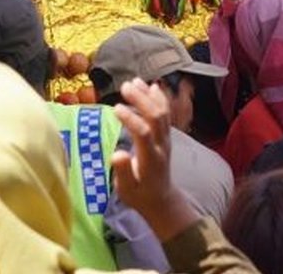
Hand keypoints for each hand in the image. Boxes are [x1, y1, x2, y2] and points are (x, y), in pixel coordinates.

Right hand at [111, 78, 196, 240]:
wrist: (161, 199)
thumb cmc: (139, 194)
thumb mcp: (126, 189)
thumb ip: (123, 172)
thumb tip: (117, 154)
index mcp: (150, 159)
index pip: (144, 134)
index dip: (131, 119)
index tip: (116, 108)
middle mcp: (161, 146)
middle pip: (156, 118)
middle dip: (142, 100)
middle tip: (125, 86)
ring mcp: (166, 140)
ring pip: (162, 113)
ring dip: (149, 96)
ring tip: (135, 82)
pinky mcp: (166, 136)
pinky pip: (166, 114)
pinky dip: (160, 99)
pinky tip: (151, 86)